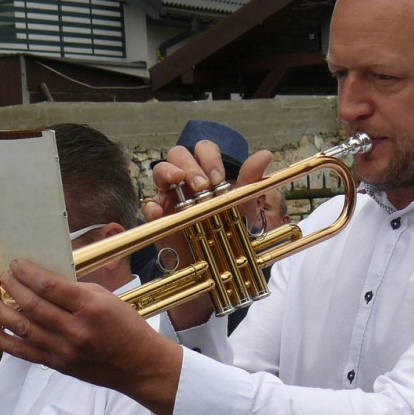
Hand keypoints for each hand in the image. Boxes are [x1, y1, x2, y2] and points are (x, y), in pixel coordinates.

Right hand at [146, 144, 273, 329]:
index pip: (202, 149)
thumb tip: (264, 154)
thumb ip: (251, 181)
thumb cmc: (230, 231)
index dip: (208, 157)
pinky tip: (160, 212)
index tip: (218, 178)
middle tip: (203, 186)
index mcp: (207, 173)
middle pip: (178, 155)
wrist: (218, 265)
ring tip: (179, 183)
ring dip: (168, 172)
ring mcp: (170, 197)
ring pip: (159, 171)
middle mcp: (187, 181)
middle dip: (190, 166)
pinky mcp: (159, 218)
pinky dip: (153, 206)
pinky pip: (148, 205)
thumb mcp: (244, 207)